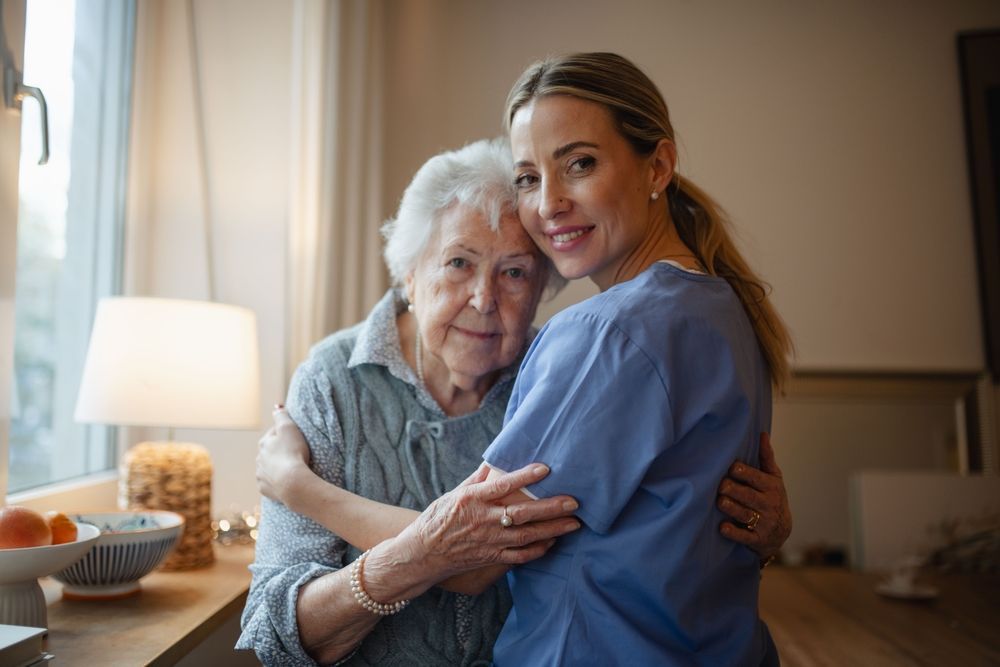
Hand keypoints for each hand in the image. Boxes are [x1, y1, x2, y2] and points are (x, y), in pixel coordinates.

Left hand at [256, 404, 311, 502]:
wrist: (293, 483)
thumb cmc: (293, 453)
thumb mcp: (289, 428)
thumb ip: (282, 415)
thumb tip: (276, 406)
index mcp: (264, 443)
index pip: (274, 434)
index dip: (285, 434)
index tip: (296, 437)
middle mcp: (259, 458)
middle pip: (270, 451)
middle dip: (279, 451)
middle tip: (295, 453)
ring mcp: (261, 474)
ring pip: (268, 467)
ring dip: (276, 466)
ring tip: (291, 468)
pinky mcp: (264, 488)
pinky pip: (270, 483)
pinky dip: (276, 481)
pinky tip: (285, 480)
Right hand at [394, 463, 581, 579]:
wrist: (422, 553)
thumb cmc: (438, 518)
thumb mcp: (454, 493)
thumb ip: (478, 478)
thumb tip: (496, 461)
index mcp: (472, 499)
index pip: (502, 485)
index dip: (525, 477)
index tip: (545, 468)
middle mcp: (482, 520)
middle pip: (522, 514)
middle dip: (550, 508)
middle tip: (574, 502)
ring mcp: (488, 541)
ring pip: (526, 536)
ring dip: (552, 530)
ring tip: (574, 523)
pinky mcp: (490, 558)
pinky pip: (519, 556)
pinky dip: (538, 550)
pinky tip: (552, 542)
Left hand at [717, 433, 791, 559]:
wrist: (781, 533)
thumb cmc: (771, 498)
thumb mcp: (773, 478)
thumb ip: (766, 457)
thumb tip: (762, 433)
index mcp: (771, 487)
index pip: (757, 478)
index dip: (743, 473)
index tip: (731, 467)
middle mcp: (768, 504)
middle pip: (748, 496)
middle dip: (734, 489)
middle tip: (720, 485)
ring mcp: (763, 523)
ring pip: (745, 514)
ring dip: (732, 508)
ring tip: (720, 501)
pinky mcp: (757, 540)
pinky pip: (744, 537)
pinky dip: (733, 532)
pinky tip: (722, 527)